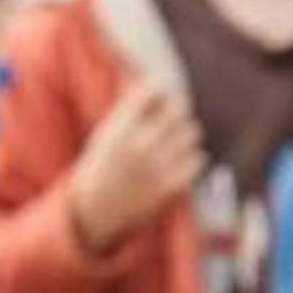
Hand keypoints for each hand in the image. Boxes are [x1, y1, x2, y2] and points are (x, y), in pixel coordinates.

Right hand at [68, 79, 203, 253]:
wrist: (94, 211)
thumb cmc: (101, 165)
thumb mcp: (107, 132)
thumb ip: (131, 108)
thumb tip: (158, 80)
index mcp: (120, 127)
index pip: (154, 90)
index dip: (161, 89)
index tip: (160, 95)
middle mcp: (139, 144)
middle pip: (179, 109)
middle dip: (176, 112)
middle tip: (171, 119)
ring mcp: (156, 167)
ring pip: (192, 133)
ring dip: (185, 135)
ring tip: (172, 143)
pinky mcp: (170, 187)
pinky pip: (198, 159)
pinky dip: (191, 158)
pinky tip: (178, 161)